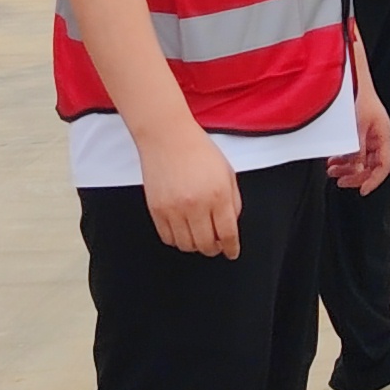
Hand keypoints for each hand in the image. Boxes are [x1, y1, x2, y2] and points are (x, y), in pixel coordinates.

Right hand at [145, 124, 244, 256]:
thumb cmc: (199, 150)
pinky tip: (183, 230)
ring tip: (199, 235)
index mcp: (218, 195)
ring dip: (195, 245)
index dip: (231, 248)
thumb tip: (231, 226)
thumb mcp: (227, 173)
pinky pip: (168, 238)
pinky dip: (177, 239)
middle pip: (206, 245)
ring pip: (186, 245)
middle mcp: (196, 205)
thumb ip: (233, 201)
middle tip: (215, 245)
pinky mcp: (156, 209)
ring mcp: (174, 209)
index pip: (227, 234)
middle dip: (214, 249)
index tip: (231, 252)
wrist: (167, 137)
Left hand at [332, 83, 389, 194]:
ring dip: (346, 167)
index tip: (362, 190)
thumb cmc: (356, 96)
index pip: (385, 165)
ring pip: (360, 159)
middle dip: (355, 175)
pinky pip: (352, 150)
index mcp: (384, 135)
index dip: (374, 180)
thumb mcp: (356, 126)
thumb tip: (356, 168)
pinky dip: (343, 157)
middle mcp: (378, 137)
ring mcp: (368, 134)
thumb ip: (357, 149)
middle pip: (371, 165)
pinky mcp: (357, 131)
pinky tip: (332, 160)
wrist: (348, 78)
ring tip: (331, 171)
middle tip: (340, 181)